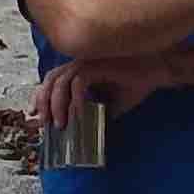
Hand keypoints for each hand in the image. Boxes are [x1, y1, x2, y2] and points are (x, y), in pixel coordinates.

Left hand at [33, 57, 165, 129]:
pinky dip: (76, 100)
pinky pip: (79, 82)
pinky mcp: (98, 64)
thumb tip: (86, 132)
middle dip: (43, 102)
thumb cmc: (136, 83)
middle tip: (46, 124)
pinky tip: (78, 115)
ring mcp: (88, 61)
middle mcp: (80, 62)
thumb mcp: (112, 104)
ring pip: (61, 81)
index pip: (52, 80)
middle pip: (50, 79)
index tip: (35, 115)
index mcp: (81, 69)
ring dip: (57, 104)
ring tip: (61, 124)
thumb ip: (98, 113)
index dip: (41, 96)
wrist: (158, 70)